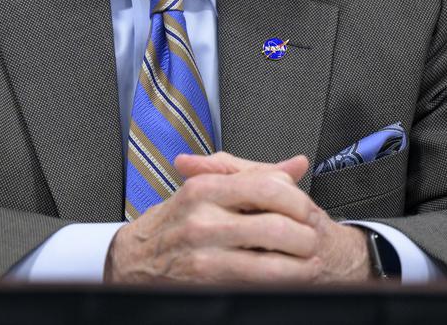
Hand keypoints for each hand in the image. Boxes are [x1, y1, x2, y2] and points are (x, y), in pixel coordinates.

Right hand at [104, 152, 371, 284]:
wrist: (133, 261)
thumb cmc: (173, 224)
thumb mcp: (204, 190)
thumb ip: (252, 175)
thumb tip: (297, 164)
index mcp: (205, 188)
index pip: (268, 186)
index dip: (298, 200)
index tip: (306, 210)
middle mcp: (203, 218)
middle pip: (276, 224)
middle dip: (305, 235)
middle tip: (313, 238)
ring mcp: (205, 252)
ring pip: (272, 258)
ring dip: (300, 262)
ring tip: (308, 260)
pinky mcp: (208, 280)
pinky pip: (259, 282)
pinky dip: (284, 280)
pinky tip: (290, 277)